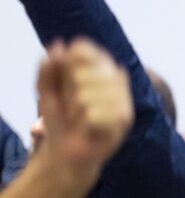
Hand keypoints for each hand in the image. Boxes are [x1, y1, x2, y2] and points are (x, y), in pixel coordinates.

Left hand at [34, 39, 131, 184]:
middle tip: (74, 106)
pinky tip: (91, 128)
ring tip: (82, 119)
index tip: (66, 78)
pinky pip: (94, 114)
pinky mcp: (125, 118)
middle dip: (70, 92)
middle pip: (83, 73)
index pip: (83, 49)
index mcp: (99, 67)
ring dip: (77, 111)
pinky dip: (86, 123)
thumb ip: (48, 69)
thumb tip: (59, 45)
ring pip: (86, 95)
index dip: (70, 62)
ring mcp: (122, 97)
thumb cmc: (59, 119)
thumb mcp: (46, 91)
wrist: (67, 152)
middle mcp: (115, 78)